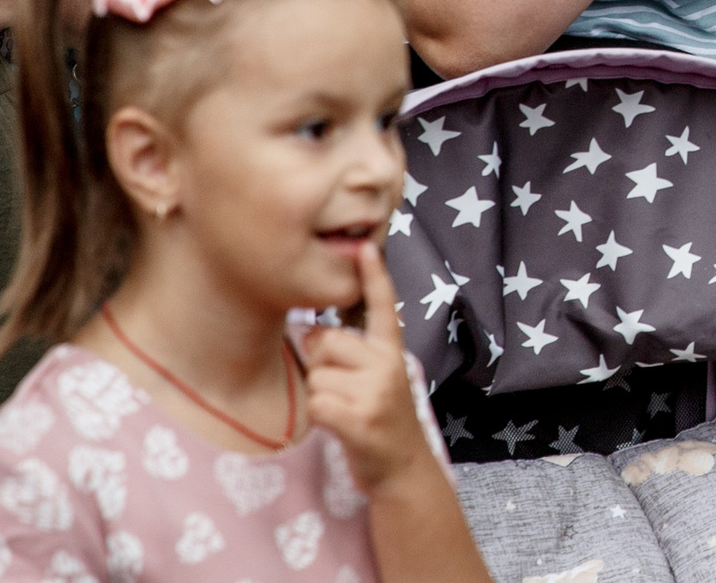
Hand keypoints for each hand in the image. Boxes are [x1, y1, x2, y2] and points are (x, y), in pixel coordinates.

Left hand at [304, 239, 432, 496]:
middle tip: (345, 391)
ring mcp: (377, 391)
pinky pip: (317, 403)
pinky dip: (320, 418)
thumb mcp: (377, 379)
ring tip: (346, 412)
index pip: (382, 305)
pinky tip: (341, 427)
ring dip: (321, 396)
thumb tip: (310, 333)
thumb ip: (351, 353)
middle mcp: (388, 364)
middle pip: (326, 342)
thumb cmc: (380, 420)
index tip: (364, 246)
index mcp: (392, 351)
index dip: (372, 275)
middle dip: (322, 364)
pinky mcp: (362, 417)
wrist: (404, 469)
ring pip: (317, 375)